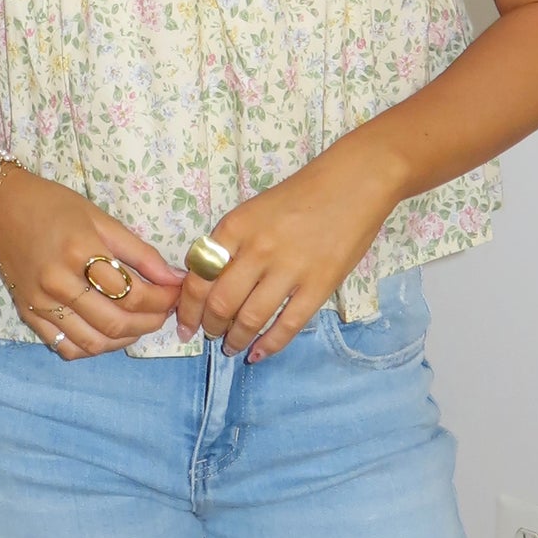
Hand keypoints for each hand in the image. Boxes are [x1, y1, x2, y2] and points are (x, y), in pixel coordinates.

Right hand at [0, 168, 183, 357]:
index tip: (176, 293)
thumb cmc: (53, 206)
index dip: (163, 299)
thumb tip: (174, 278)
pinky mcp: (29, 315)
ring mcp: (41, 304)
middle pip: (116, 323)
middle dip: (151, 322)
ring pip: (94, 343)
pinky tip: (108, 332)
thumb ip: (140, 252)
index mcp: (80, 252)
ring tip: (140, 323)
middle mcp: (59, 283)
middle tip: (164, 311)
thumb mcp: (101, 218)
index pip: (132, 293)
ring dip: (126, 340)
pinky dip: (94, 347)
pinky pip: (67, 347)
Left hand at [175, 145, 401, 361]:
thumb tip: (207, 281)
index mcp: (235, 227)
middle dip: (210, 327)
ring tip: (233, 347)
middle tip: (211, 336)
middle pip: (220, 303)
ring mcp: (289, 269)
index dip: (187, 308)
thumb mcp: (252, 210)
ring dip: (236, 339)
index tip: (184, 324)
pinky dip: (269, 345)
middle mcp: (257, 250)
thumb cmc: (300, 194)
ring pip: (250, 318)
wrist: (353, 183)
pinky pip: (288, 325)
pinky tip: (259, 353)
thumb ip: (230, 243)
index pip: (199, 277)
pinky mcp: (319, 286)